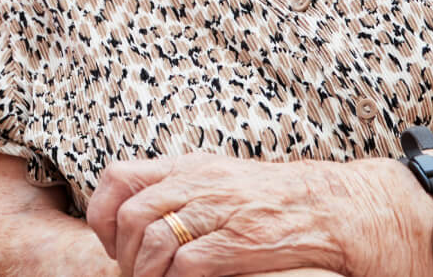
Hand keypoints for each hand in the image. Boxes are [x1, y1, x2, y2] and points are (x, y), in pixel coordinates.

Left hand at [85, 153, 426, 276]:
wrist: (330, 207)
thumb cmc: (271, 200)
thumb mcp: (218, 179)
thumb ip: (178, 189)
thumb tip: (131, 215)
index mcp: (188, 167)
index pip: (117, 177)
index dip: (102, 214)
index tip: (112, 242)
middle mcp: (200, 183)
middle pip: (132, 214)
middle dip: (123, 253)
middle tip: (134, 272)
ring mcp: (221, 211)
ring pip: (155, 240)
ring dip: (147, 271)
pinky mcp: (242, 241)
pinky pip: (188, 264)